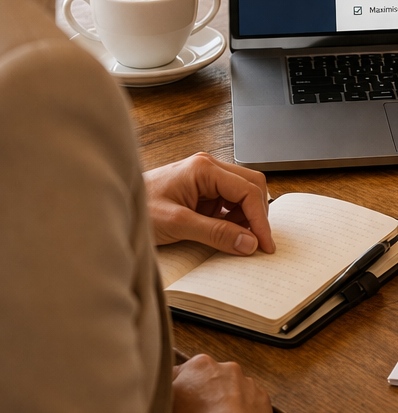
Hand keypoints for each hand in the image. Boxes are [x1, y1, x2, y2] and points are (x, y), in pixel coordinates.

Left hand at [145, 152, 273, 256]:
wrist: (117, 206)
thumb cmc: (140, 208)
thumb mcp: (178, 224)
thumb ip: (215, 233)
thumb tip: (248, 243)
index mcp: (204, 168)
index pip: (247, 190)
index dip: (260, 219)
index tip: (264, 244)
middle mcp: (209, 168)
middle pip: (251, 186)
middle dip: (257, 215)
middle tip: (257, 244)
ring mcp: (207, 178)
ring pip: (243, 194)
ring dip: (246, 218)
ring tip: (238, 240)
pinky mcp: (203, 191)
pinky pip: (230, 202)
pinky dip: (234, 219)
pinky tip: (227, 234)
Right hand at [170, 353, 272, 412]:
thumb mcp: (161, 403)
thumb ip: (161, 389)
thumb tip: (162, 384)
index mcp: (200, 364)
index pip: (183, 374)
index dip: (178, 394)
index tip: (177, 409)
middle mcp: (227, 368)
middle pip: (209, 383)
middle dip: (203, 397)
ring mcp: (247, 384)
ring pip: (231, 393)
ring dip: (225, 406)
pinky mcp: (262, 401)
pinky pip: (250, 406)